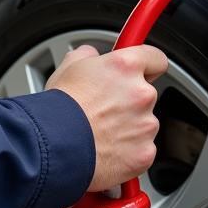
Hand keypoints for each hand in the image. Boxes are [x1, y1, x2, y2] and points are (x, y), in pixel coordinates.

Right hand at [46, 43, 168, 191]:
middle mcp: (142, 93)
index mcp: (127, 66)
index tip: (143, 72)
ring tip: (100, 132)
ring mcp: (145, 125)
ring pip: (144, 124)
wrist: (51, 146)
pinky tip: (106, 150)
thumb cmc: (58, 109)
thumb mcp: (69, 66)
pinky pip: (142, 149)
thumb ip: (89, 55)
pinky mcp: (144, 153)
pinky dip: (128, 152)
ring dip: (129, 127)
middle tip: (105, 109)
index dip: (147, 66)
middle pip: (147, 94)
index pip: (156, 59)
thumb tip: (92, 56)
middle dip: (130, 101)